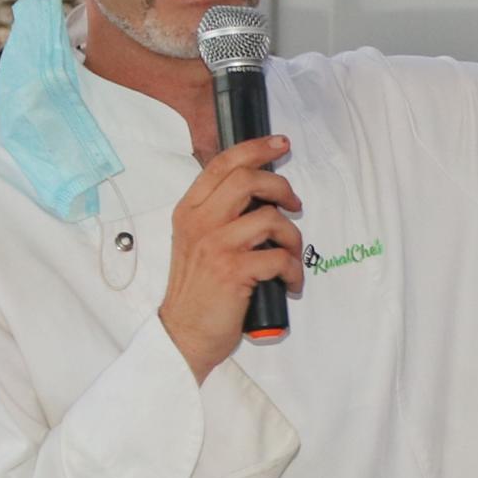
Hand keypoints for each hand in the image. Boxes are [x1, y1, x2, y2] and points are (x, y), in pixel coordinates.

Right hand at [158, 134, 301, 378]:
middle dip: (281, 187)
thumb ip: (220, 215)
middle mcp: (199, 222)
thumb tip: (262, 193)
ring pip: (270, 218)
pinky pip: (279, 258)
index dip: (255, 148)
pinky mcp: (233, 271)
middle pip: (248, 179)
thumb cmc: (198, 290)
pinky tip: (290, 282)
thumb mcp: (198, 241)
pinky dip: (294, 270)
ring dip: (292, 236)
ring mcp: (216, 246)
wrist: (183, 333)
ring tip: (291, 255)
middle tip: (294, 204)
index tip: (280, 144)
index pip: (222, 164)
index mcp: (189, 211)